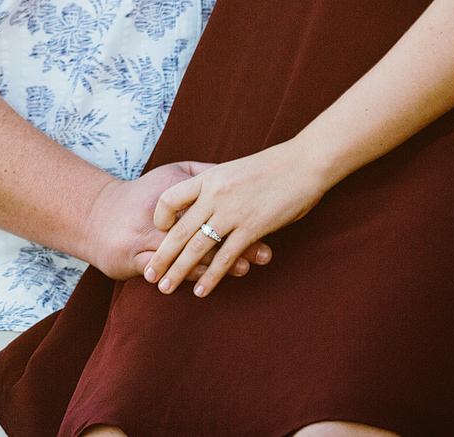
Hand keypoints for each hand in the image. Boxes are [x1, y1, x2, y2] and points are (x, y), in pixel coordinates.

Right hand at [80, 163, 268, 281]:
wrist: (95, 215)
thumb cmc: (141, 194)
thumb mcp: (170, 176)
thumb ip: (201, 175)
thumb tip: (232, 173)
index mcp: (172, 193)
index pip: (210, 204)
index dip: (238, 214)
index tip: (265, 221)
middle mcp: (160, 217)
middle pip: (204, 231)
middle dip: (236, 244)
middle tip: (264, 253)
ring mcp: (146, 239)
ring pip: (187, 254)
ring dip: (217, 265)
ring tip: (243, 270)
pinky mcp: (135, 259)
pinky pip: (166, 270)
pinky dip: (186, 277)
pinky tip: (203, 286)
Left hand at [143, 142, 327, 297]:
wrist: (303, 163)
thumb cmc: (274, 166)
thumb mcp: (236, 170)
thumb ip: (220, 185)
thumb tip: (211, 201)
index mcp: (208, 177)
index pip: (170, 197)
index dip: (160, 215)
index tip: (157, 229)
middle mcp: (213, 194)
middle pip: (178, 229)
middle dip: (161, 255)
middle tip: (150, 275)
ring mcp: (231, 212)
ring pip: (196, 247)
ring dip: (179, 271)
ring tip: (165, 287)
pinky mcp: (251, 228)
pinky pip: (225, 257)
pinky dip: (211, 277)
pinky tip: (201, 290)